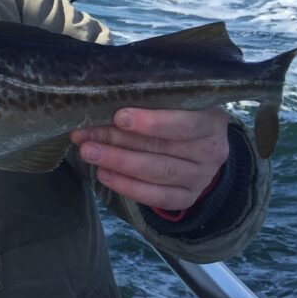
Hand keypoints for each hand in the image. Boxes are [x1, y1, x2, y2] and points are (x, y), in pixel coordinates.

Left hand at [72, 107, 229, 210]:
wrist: (199, 148)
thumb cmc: (177, 114)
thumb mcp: (172, 101)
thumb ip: (147, 100)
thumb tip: (101, 101)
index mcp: (211, 121)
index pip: (184, 124)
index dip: (151, 122)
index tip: (119, 117)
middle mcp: (211, 152)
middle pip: (162, 148)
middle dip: (119, 141)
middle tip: (85, 136)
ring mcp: (202, 177)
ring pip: (157, 172)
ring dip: (118, 163)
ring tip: (88, 153)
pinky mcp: (187, 197)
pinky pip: (157, 196)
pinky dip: (128, 187)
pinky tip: (104, 174)